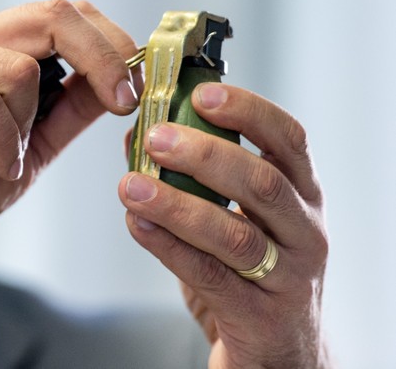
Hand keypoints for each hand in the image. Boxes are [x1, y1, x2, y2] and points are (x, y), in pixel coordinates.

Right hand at [0, 0, 140, 256]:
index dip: (111, 41)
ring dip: (27, 128)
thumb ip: (70, 110)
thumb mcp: (32, 147)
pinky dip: (0, 140)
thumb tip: (121, 80)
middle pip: (51, 15)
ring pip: (18, 69)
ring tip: (7, 161)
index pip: (63, 13)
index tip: (137, 89)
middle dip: (102, 60)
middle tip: (124, 103)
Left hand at [118, 83, 330, 367]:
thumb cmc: (249, 271)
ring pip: (236, 234)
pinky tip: (139, 225)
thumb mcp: (235, 215)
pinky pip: (210, 277)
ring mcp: (288, 277)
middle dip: (206, 155)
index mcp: (301, 195)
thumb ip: (192, 175)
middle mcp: (304, 231)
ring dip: (178, 205)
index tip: (202, 93)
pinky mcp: (260, 317)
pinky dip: (169, 248)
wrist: (278, 353)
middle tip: (157, 138)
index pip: (288, 139)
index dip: (247, 111)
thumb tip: (138, 131)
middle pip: (263, 182)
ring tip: (131, 186)